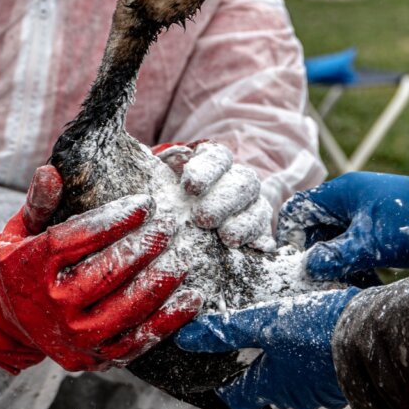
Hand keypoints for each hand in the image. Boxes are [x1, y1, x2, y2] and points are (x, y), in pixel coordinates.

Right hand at [0, 165, 202, 372]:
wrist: (10, 321)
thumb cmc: (27, 263)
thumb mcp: (24, 228)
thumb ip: (40, 201)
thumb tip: (52, 172)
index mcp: (32, 268)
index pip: (75, 239)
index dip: (113, 220)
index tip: (144, 202)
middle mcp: (52, 306)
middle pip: (104, 274)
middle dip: (142, 248)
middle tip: (169, 227)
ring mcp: (74, 337)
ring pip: (124, 310)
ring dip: (159, 283)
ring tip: (183, 258)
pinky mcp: (94, 358)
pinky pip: (136, 342)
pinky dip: (168, 321)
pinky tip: (191, 298)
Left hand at [154, 140, 273, 248]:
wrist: (173, 233)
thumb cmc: (160, 202)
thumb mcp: (152, 185)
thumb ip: (150, 174)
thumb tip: (142, 161)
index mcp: (211, 164)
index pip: (217, 158)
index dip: (207, 170)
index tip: (189, 186)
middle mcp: (235, 182)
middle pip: (243, 182)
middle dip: (224, 200)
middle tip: (202, 218)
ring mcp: (250, 208)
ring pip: (259, 207)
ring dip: (244, 222)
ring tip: (227, 238)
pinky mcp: (257, 235)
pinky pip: (266, 235)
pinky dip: (261, 241)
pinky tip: (254, 250)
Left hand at [175, 288, 359, 408]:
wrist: (372, 334)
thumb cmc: (317, 331)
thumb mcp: (267, 322)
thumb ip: (229, 329)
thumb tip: (188, 338)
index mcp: (273, 385)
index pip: (236, 395)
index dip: (221, 382)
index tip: (210, 369)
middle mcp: (297, 393)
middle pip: (266, 384)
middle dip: (256, 364)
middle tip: (246, 340)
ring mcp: (322, 386)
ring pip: (294, 375)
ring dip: (285, 356)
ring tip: (280, 328)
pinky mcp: (341, 372)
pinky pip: (317, 366)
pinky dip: (308, 351)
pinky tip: (310, 330)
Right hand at [277, 172, 408, 280]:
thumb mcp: (374, 242)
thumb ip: (338, 255)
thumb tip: (307, 269)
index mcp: (341, 193)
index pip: (297, 210)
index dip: (290, 237)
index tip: (295, 265)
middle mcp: (348, 202)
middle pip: (314, 231)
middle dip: (316, 259)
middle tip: (321, 286)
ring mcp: (363, 217)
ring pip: (334, 244)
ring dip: (337, 268)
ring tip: (347, 290)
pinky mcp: (376, 233)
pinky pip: (353, 251)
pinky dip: (355, 268)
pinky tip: (366, 286)